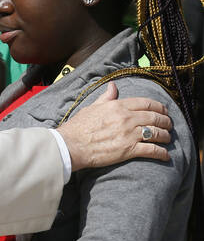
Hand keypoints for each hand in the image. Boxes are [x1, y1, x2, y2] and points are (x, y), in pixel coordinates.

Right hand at [57, 82, 171, 170]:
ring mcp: (129, 134)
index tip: (163, 111)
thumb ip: (106, 97)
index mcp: (117, 106)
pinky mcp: (129, 150)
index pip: (146, 103)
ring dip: (165, 136)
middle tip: (169, 125)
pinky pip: (152, 150)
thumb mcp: (92, 107)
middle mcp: (126, 118)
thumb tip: (112, 86)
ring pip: (157, 133)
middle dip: (166, 121)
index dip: (159, 107)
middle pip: (155, 117)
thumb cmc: (78, 126)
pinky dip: (162, 153)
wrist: (71, 144)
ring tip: (167, 138)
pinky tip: (165, 155)